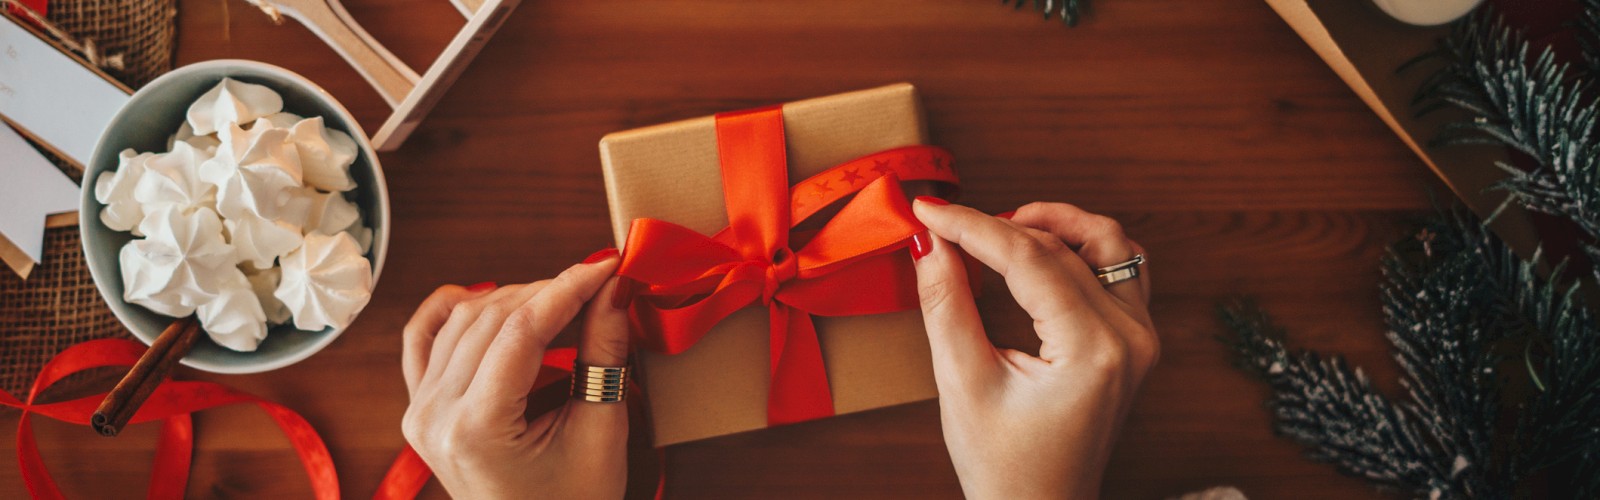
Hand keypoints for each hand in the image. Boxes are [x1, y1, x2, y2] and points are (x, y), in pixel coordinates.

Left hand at [400, 250, 628, 499]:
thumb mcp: (599, 432)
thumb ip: (603, 354)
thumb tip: (614, 288)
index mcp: (477, 429)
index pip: (521, 331)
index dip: (567, 289)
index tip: (605, 265)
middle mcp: (434, 416)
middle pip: (492, 318)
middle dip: (548, 291)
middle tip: (598, 284)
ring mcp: (419, 411)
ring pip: (461, 320)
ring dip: (514, 299)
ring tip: (562, 302)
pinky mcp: (418, 408)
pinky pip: (422, 339)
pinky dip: (450, 310)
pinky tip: (482, 295)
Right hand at [910, 200, 1156, 498]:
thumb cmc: (1005, 465)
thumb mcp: (963, 383)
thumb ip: (947, 304)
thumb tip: (930, 242)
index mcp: (1093, 351)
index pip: (1030, 259)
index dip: (973, 226)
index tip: (929, 210)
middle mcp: (1130, 338)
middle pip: (1062, 247)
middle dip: (998, 227)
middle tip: (944, 224)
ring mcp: (1141, 337)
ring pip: (1106, 243)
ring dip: (1053, 225)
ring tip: (999, 227)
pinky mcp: (1136, 339)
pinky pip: (1120, 267)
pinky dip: (1080, 247)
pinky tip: (1040, 249)